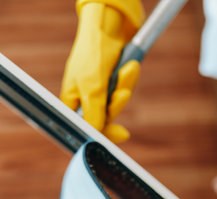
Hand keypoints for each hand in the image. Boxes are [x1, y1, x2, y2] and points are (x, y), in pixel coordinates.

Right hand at [60, 2, 141, 142]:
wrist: (109, 27)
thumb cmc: (93, 55)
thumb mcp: (93, 90)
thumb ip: (94, 117)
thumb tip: (96, 139)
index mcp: (72, 103)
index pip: (86, 129)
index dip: (102, 134)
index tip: (119, 135)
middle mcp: (85, 100)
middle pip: (105, 119)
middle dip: (116, 104)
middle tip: (121, 94)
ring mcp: (99, 91)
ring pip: (117, 104)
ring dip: (124, 87)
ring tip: (127, 70)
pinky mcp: (112, 83)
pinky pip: (124, 90)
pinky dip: (128, 79)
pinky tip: (130, 66)